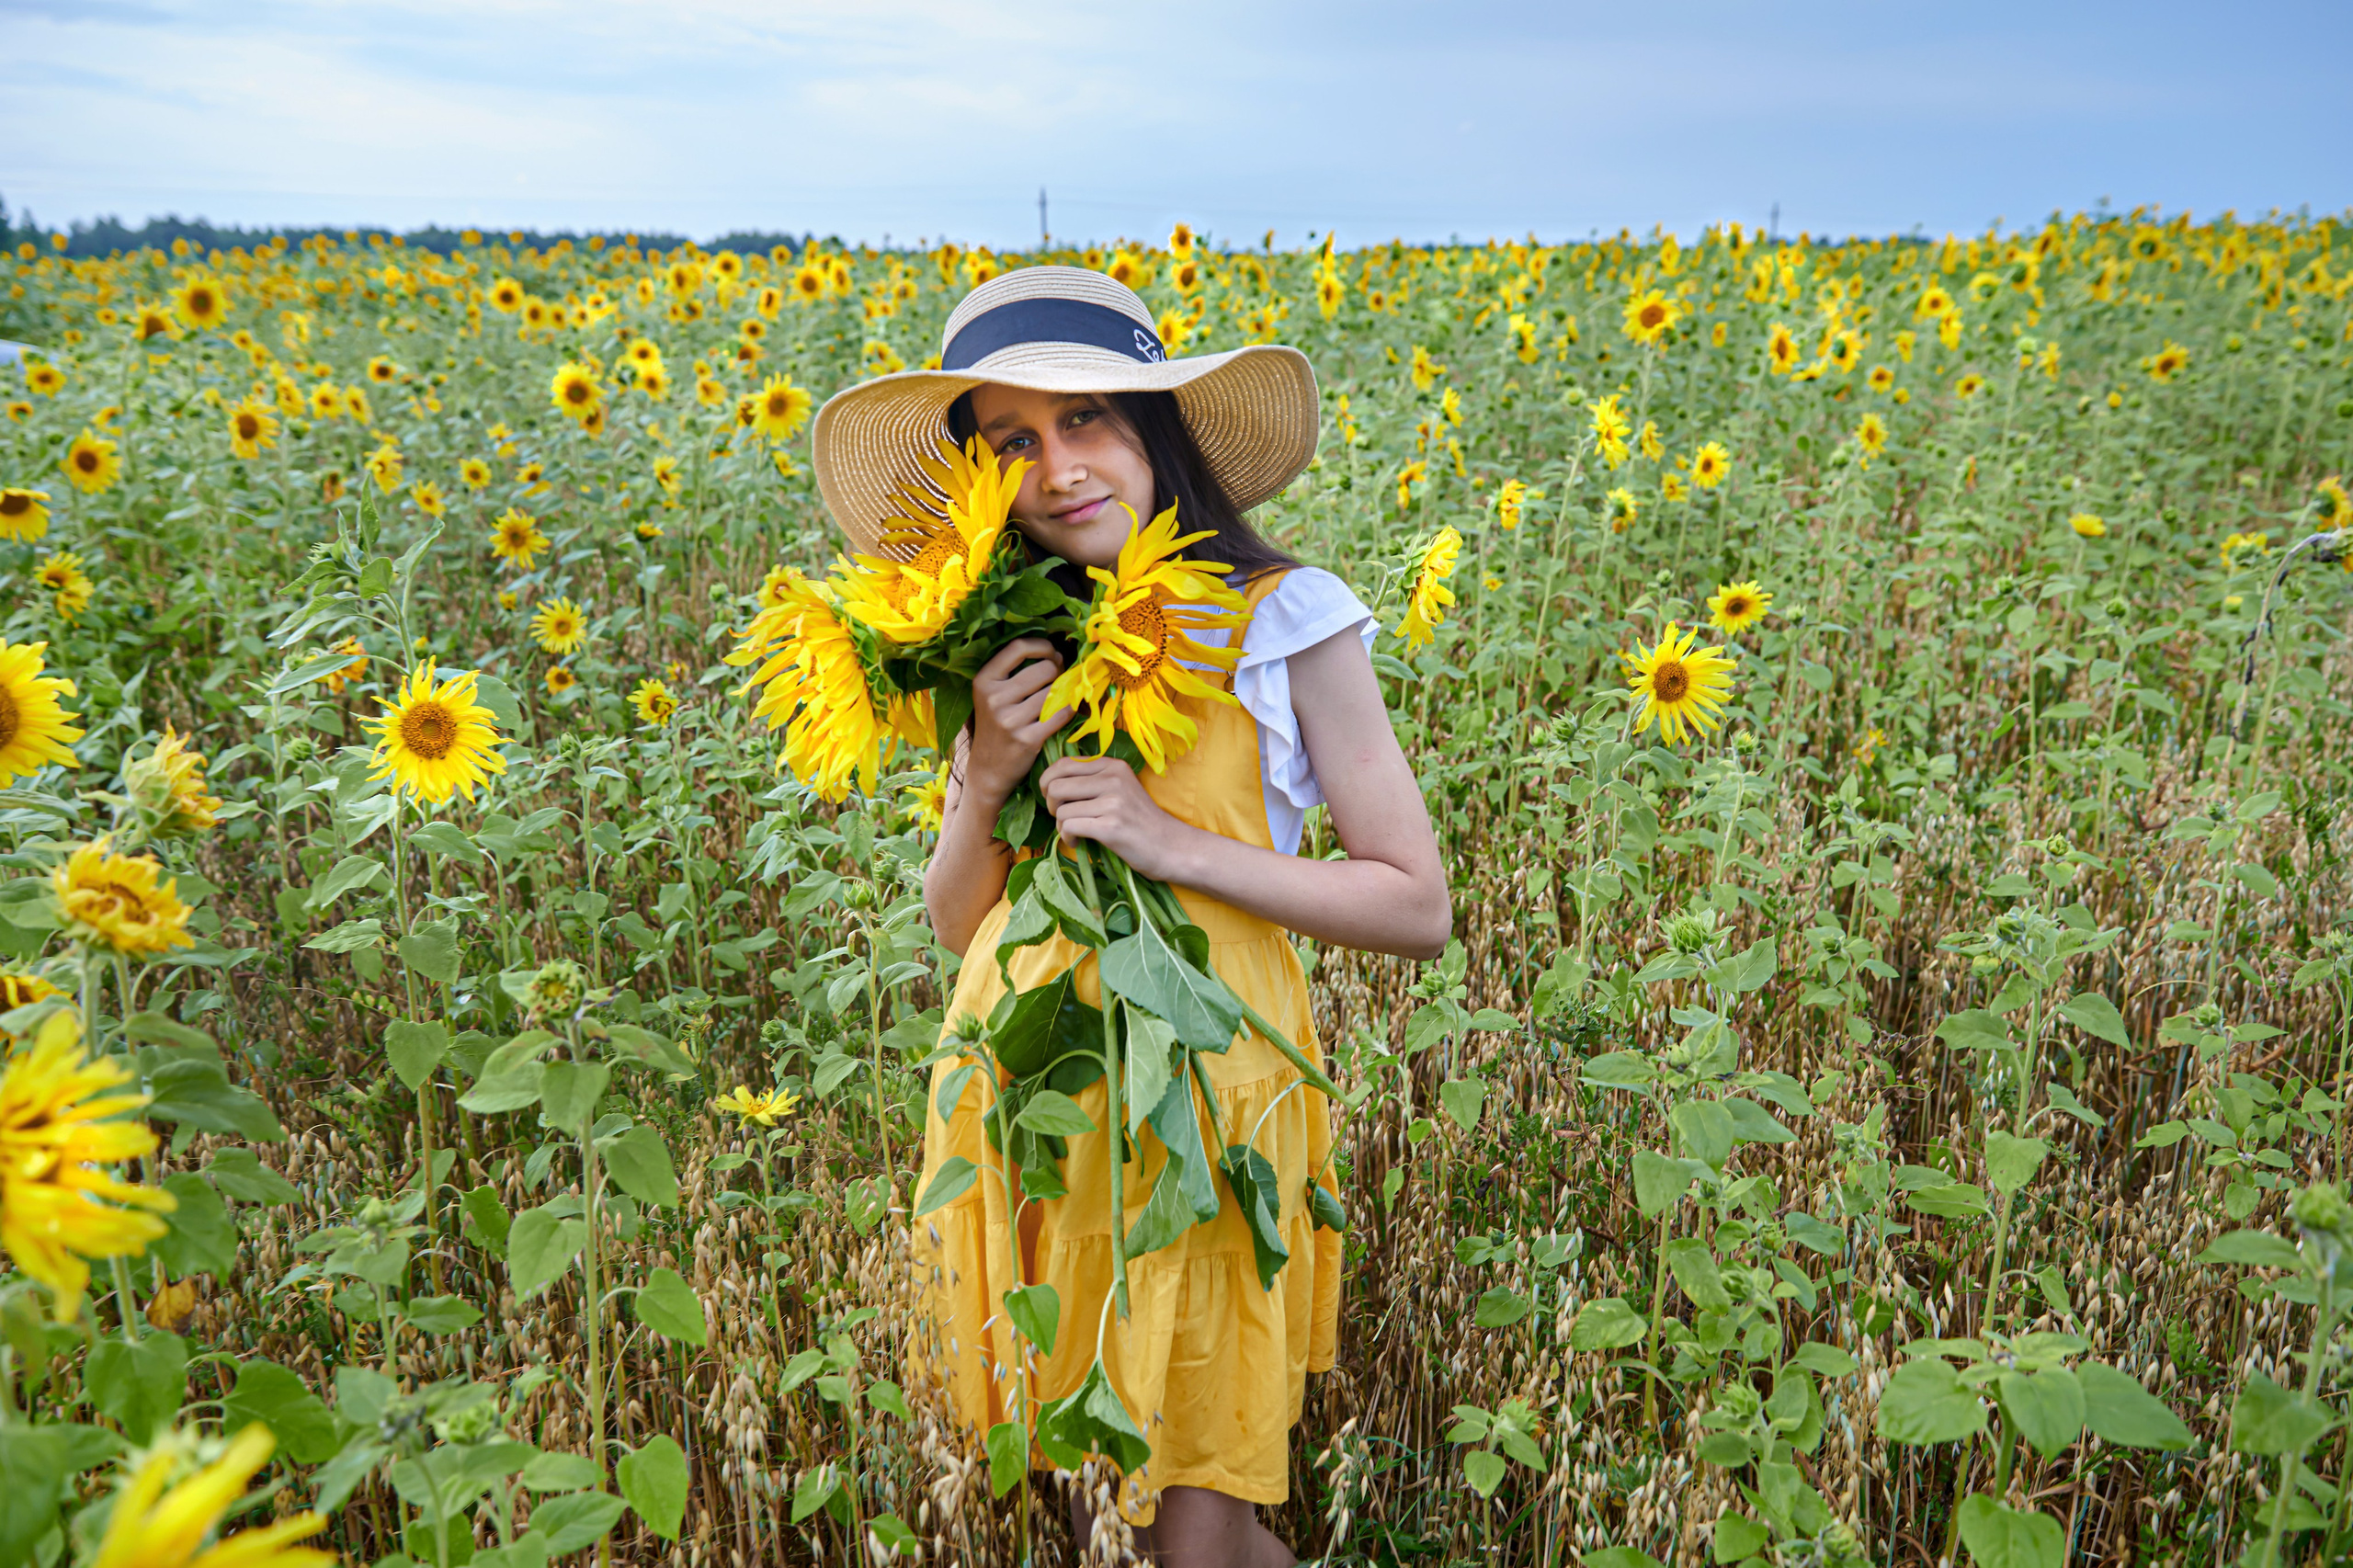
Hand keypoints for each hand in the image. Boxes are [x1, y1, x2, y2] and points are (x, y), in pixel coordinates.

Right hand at [966, 637, 1070, 803]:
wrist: (989, 769)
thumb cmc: (996, 725)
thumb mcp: (992, 694)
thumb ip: (1014, 671)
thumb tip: (1058, 652)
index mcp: (984, 680)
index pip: (1019, 647)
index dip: (1043, 646)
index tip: (1052, 654)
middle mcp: (994, 698)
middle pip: (1044, 669)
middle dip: (1058, 671)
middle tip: (1059, 680)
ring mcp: (1009, 720)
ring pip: (1055, 692)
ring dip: (1064, 692)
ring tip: (1059, 697)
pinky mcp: (1026, 740)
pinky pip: (1061, 714)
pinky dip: (1069, 710)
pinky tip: (1065, 711)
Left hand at [1040, 756, 1194, 878]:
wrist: (1171, 846)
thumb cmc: (1141, 820)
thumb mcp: (1121, 789)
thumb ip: (1093, 780)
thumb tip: (1052, 781)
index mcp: (1113, 766)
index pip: (1063, 764)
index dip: (1048, 782)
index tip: (1053, 797)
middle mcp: (1113, 779)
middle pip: (1056, 786)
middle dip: (1050, 805)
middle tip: (1062, 817)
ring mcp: (1113, 803)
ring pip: (1060, 810)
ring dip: (1061, 825)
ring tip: (1075, 832)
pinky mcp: (1110, 826)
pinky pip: (1069, 827)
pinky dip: (1067, 837)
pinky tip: (1079, 841)